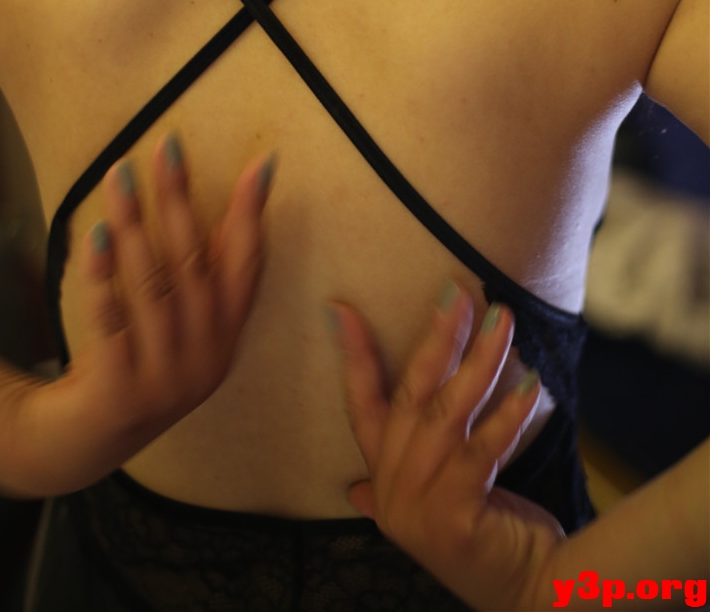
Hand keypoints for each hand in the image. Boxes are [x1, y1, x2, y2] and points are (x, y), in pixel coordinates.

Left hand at [6, 139, 272, 495]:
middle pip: (194, 265)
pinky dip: (102, 275)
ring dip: (136, 224)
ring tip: (120, 175)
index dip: (252, 214)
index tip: (260, 162)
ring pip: (153, 286)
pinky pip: (109, 322)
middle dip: (179, 199)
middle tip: (165, 146)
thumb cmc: (136, 360)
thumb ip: (204, 271)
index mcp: (224, 336)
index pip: (248, 266)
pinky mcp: (118, 393)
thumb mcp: (182, 323)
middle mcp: (204, 359)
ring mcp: (163, 381)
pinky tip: (95, 233)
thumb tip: (241, 195)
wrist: (82, 444)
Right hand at [332, 287, 564, 611]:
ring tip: (503, 320)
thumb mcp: (439, 505)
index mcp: (385, 480)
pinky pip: (483, 448)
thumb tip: (357, 487)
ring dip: (480, 360)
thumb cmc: (488, 538)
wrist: (531, 595)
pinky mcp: (454, 516)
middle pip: (412, 397)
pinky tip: (531, 382)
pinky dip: (509, 413)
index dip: (354, 357)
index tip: (342, 308)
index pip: (360, 406)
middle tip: (458, 292)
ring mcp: (420, 505)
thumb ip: (400, 485)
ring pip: (450, 413)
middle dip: (435, 338)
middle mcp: (394, 490)